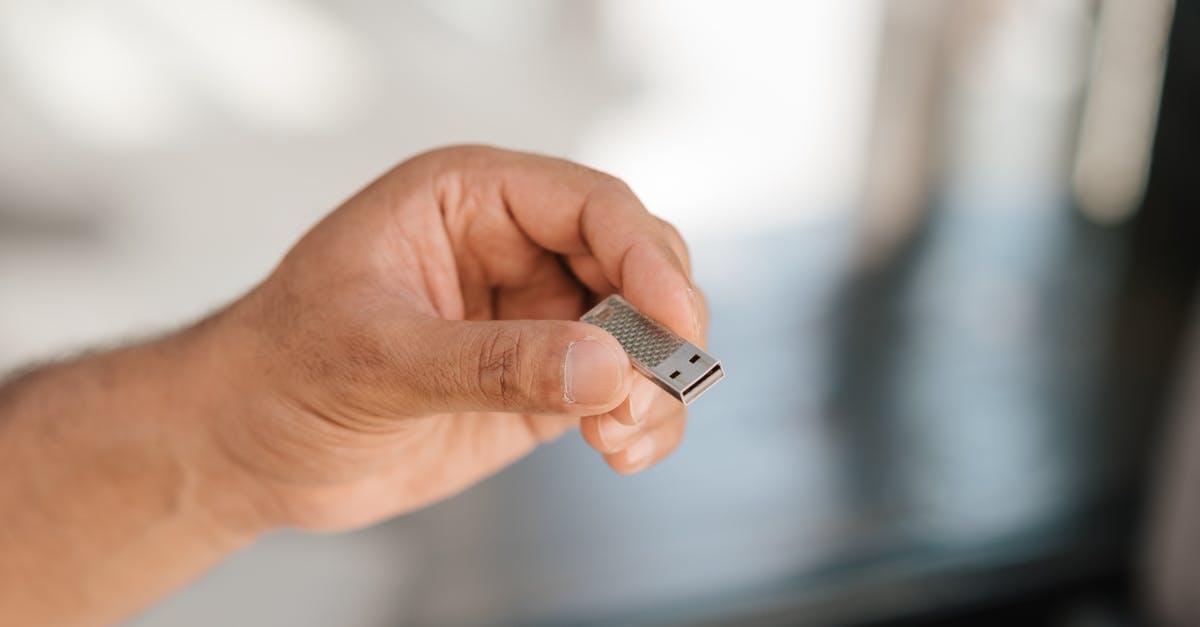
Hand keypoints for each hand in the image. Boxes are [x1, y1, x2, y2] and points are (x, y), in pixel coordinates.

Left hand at [202, 145, 706, 530]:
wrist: (246, 446)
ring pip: (640, 332)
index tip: (674, 319)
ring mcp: (532, 319)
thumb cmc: (282, 368)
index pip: (590, 206)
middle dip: (659, 325)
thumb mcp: (379, 356)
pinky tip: (618, 451)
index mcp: (469, 199)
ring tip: (618, 437)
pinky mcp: (540, 384)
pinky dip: (640, 419)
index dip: (645, 257)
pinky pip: (619, 390)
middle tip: (654, 384)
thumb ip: (494, 362)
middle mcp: (513, 249)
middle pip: (635, 263)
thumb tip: (608, 368)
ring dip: (655, 384)